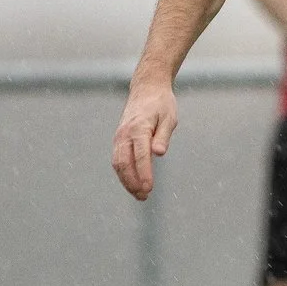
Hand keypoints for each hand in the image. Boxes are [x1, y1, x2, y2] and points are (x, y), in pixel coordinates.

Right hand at [112, 80, 177, 199]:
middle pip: (124, 163)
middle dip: (133, 182)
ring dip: (127, 181)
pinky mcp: (118, 139)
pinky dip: (123, 174)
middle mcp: (125, 134)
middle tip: (144, 196)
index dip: (144, 173)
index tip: (149, 188)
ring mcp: (119, 137)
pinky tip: (133, 184)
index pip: (140, 156)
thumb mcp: (169, 118)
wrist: (146, 89)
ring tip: (140, 195)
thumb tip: (159, 154)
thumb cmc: (161, 104)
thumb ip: (163, 136)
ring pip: (118, 164)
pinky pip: (117, 160)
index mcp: (139, 128)